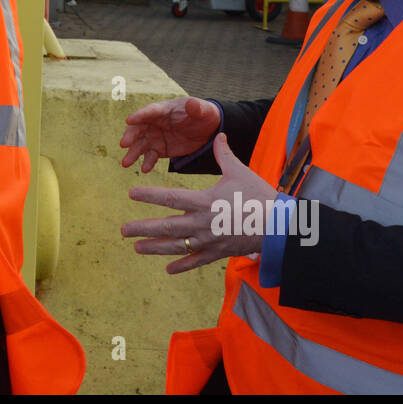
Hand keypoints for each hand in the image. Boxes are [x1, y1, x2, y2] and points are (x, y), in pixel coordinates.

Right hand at [119, 95, 220, 172]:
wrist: (208, 130)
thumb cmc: (203, 115)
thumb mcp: (203, 110)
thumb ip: (197, 108)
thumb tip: (192, 104)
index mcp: (163, 110)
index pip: (149, 112)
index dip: (139, 116)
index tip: (128, 120)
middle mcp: (154, 123)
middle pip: (139, 129)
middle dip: (130, 136)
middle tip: (124, 144)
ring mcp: (155, 137)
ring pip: (140, 145)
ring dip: (132, 154)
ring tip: (125, 163)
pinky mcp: (160, 150)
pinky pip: (150, 157)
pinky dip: (147, 163)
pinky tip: (145, 170)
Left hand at [120, 133, 278, 272]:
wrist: (279, 226)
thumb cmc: (259, 197)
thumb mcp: (240, 172)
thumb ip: (224, 155)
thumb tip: (219, 134)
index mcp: (204, 201)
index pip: (169, 197)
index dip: (149, 195)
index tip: (131, 194)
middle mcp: (201, 223)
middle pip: (166, 226)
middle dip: (142, 228)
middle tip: (123, 230)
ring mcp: (208, 241)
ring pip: (176, 246)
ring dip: (155, 248)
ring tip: (136, 248)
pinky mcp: (218, 253)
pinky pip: (196, 261)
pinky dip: (182, 265)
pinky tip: (168, 269)